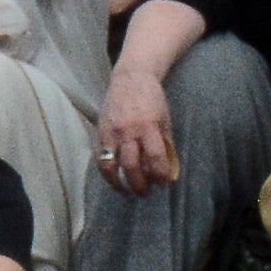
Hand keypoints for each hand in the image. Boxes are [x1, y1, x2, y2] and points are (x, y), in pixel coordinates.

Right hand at [103, 75, 179, 191]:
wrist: (130, 77)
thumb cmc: (151, 98)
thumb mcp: (165, 118)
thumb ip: (166, 143)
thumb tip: (170, 168)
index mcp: (149, 126)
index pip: (155, 157)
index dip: (160, 175)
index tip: (164, 184)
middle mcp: (128, 131)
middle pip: (132, 166)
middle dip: (140, 184)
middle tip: (147, 193)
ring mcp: (111, 133)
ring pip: (112, 166)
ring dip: (121, 184)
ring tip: (129, 192)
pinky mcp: (100, 133)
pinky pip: (101, 159)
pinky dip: (108, 174)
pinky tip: (115, 180)